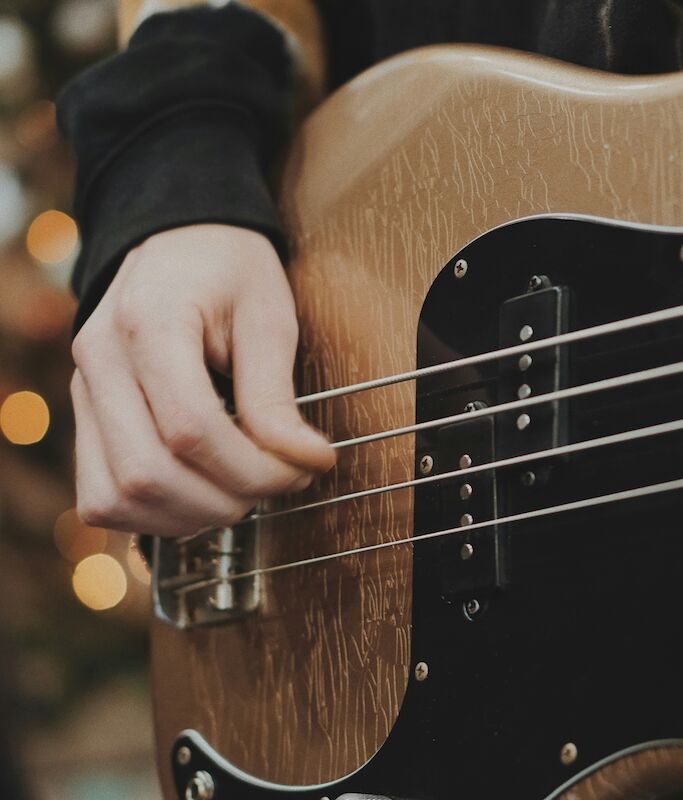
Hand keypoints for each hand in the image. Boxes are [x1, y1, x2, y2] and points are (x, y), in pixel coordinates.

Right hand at [71, 224, 334, 536]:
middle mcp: (100, 362)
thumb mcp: (267, 314)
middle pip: (149, 474)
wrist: (177, 241)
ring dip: (190, 516)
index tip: (306, 469)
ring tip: (243, 492)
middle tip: (279, 483)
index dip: (255, 468)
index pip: (191, 428)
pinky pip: (102, 497)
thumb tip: (307, 462)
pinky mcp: (85, 419)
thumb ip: (275, 392)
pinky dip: (154, 515)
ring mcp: (83, 393)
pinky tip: (202, 495)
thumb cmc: (228, 269)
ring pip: (116, 498)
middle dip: (228, 498)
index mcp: (148, 322)